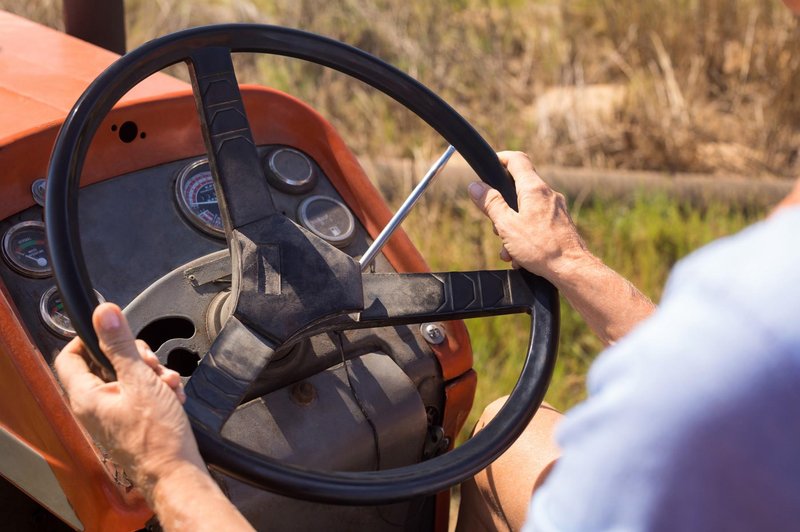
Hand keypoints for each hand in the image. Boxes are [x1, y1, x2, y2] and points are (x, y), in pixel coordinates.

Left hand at [54, 303, 203, 501]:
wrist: (176, 471)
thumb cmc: (157, 437)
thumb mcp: (140, 380)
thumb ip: (120, 345)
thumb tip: (104, 314)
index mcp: (86, 396)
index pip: (70, 355)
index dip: (90, 337)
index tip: (113, 330)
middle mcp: (94, 407)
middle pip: (107, 364)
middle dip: (135, 357)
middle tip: (150, 362)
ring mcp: (112, 415)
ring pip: (128, 378)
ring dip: (151, 374)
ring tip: (168, 383)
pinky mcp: (129, 422)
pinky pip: (139, 395)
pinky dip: (156, 390)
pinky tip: (171, 395)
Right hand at [468, 151, 588, 280]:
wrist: (572, 269)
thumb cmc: (541, 247)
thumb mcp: (507, 225)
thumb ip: (491, 204)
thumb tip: (476, 186)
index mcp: (534, 188)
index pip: (516, 159)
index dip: (500, 158)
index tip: (490, 165)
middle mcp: (548, 194)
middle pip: (518, 189)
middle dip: (502, 208)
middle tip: (495, 226)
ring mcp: (556, 209)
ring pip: (526, 210)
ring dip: (512, 228)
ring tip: (509, 250)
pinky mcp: (561, 224)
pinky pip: (537, 223)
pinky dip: (525, 236)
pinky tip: (521, 256)